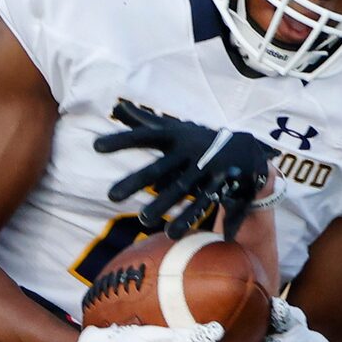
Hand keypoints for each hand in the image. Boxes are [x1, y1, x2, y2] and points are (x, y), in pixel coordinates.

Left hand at [94, 99, 277, 238]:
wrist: (245, 148)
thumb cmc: (197, 139)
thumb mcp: (173, 128)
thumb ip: (145, 122)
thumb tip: (120, 108)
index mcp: (175, 136)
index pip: (144, 136)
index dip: (121, 140)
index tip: (96, 147)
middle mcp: (188, 151)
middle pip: (158, 168)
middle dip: (136, 180)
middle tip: (111, 196)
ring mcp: (204, 169)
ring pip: (180, 189)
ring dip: (162, 204)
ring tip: (143, 220)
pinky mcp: (218, 185)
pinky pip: (201, 204)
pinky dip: (187, 218)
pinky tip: (171, 233)